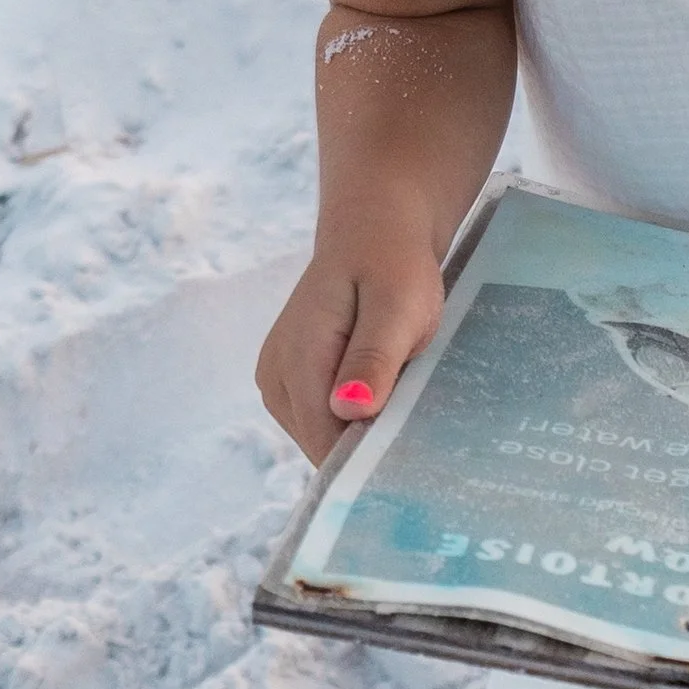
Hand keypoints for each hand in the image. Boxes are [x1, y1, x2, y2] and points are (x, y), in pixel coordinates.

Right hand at [254, 223, 446, 460]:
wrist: (373, 230)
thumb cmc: (392, 264)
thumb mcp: (397, 306)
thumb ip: (374, 357)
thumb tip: (349, 409)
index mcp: (297, 360)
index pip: (326, 444)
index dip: (367, 458)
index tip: (412, 455)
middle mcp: (274, 379)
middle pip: (323, 446)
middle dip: (368, 442)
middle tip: (414, 410)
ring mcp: (277, 382)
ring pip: (324, 438)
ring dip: (363, 428)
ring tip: (398, 390)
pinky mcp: (290, 383)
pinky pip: (324, 421)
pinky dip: (355, 416)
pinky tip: (382, 389)